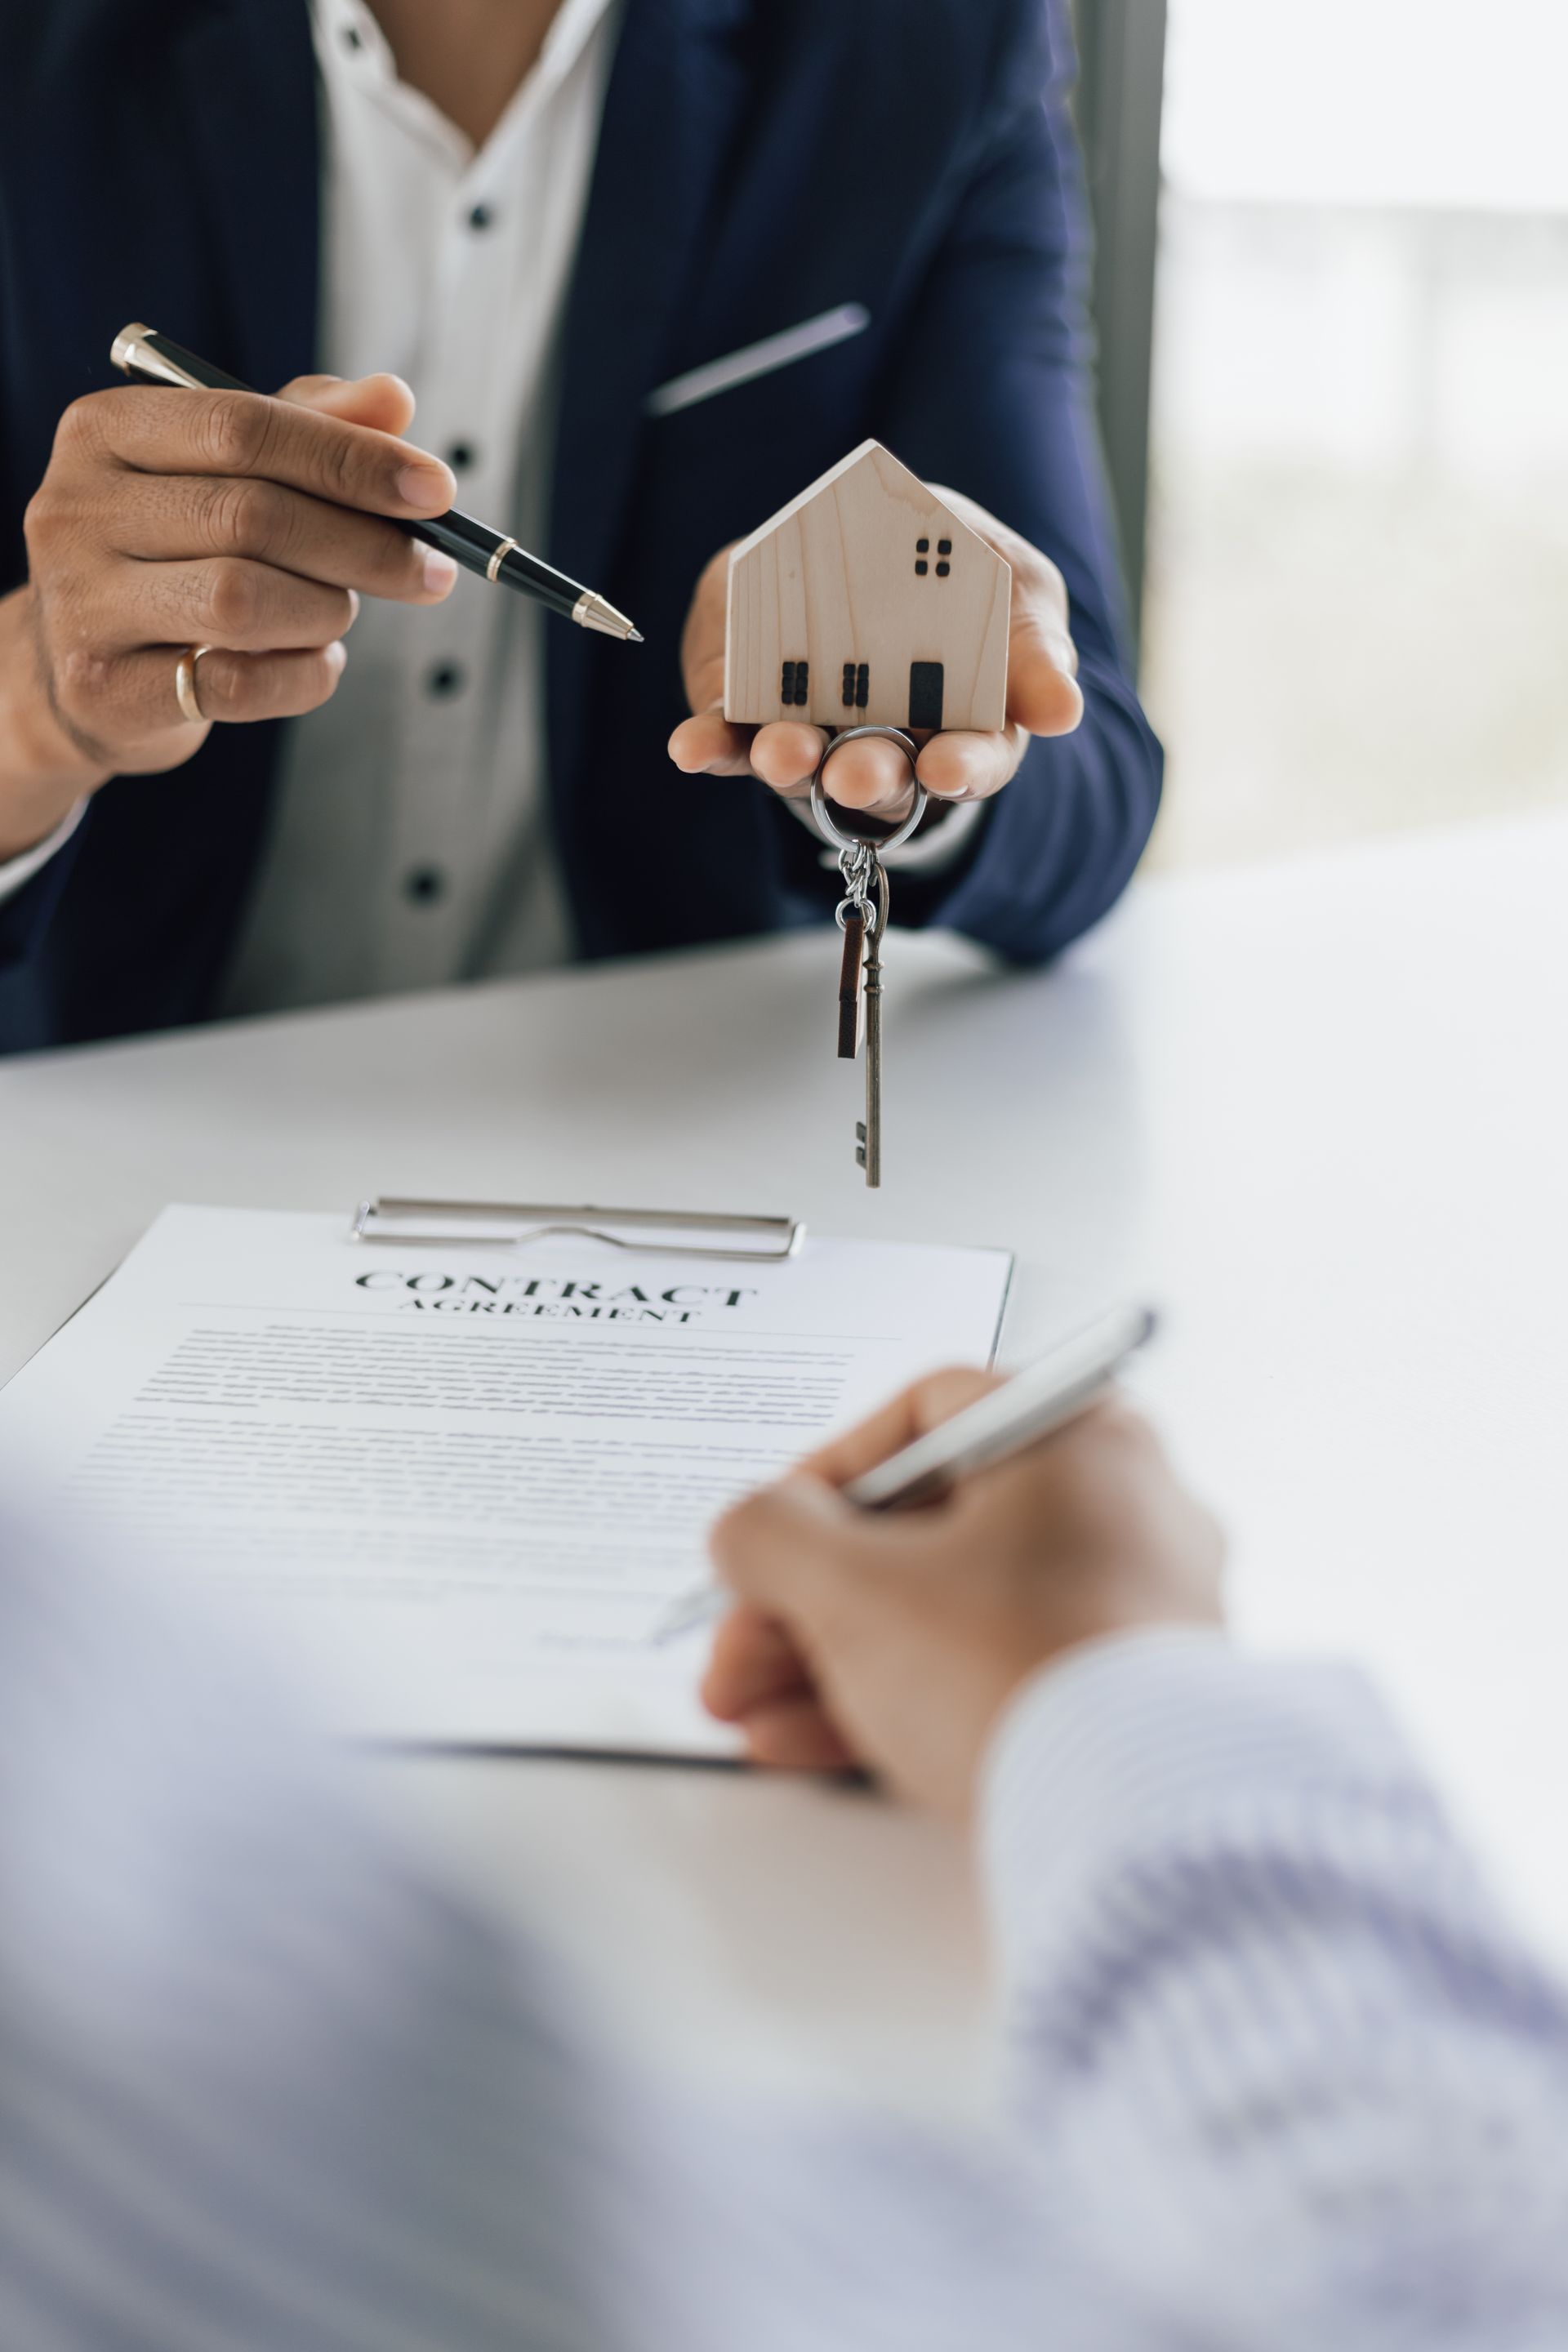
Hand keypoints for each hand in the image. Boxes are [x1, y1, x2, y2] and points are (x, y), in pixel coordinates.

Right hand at [0, 374, 458, 858]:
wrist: (85, 672)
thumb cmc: (172, 556)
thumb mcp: (228, 475)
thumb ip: (309, 429)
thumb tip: (395, 399)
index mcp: (105, 431)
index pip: (242, 426)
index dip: (351, 459)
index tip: (437, 491)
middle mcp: (76, 508)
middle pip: (252, 515)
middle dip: (364, 546)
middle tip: (431, 570)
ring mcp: (81, 602)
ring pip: (242, 601)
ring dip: (326, 611)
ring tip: (341, 612)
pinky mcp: (104, 690)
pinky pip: (235, 685)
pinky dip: (303, 676)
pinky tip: (317, 662)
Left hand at [668, 489, 1083, 824]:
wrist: (870, 544)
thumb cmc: (958, 574)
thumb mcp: (1016, 594)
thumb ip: (1035, 649)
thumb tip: (1064, 711)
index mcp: (965, 726)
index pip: (972, 762)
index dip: (963, 769)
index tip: (948, 770)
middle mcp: (887, 746)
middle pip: (882, 775)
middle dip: (869, 775)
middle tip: (857, 774)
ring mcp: (815, 733)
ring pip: (803, 764)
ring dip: (789, 762)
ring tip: (783, 755)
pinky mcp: (750, 710)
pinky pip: (729, 737)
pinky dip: (711, 744)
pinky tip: (691, 747)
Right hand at [702, 1375, 1223, 1822]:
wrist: (1130, 1825)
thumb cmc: (1020, 1672)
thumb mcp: (853, 1586)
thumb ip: (772, 1535)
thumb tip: (749, 1531)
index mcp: (1081, 1435)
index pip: (924, 1414)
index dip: (822, 1474)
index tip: (771, 1530)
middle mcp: (1126, 1507)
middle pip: (925, 1529)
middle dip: (806, 1597)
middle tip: (740, 1646)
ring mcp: (1135, 1608)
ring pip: (951, 1611)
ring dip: (833, 1656)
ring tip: (751, 1711)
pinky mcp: (1126, 1698)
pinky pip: (997, 1673)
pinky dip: (903, 1697)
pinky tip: (810, 1742)